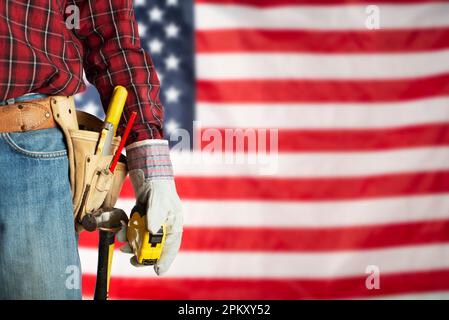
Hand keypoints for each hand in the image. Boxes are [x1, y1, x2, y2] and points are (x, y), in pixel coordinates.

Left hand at [119, 139, 182, 274]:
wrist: (150, 173)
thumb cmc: (159, 187)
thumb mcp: (159, 201)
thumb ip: (155, 216)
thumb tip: (152, 231)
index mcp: (174, 224)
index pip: (171, 246)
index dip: (165, 259)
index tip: (158, 271)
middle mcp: (164, 226)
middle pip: (155, 246)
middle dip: (143, 253)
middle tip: (133, 260)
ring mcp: (153, 222)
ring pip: (143, 239)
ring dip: (132, 243)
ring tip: (123, 245)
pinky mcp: (144, 218)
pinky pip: (136, 230)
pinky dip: (129, 233)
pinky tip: (122, 232)